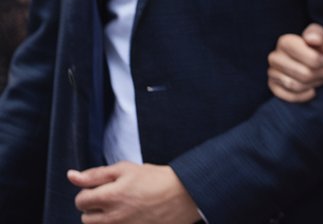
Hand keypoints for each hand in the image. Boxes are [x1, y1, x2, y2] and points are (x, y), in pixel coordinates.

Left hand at [69, 162, 199, 223]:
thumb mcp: (126, 169)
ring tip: (122, 208)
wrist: (184, 195)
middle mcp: (112, 218)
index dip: (90, 192)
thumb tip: (71, 176)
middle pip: (86, 218)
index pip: (80, 200)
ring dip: (104, 219)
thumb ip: (96, 174)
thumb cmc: (156, 179)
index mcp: (109, 197)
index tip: (104, 188)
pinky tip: (130, 216)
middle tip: (115, 198)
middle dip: (95, 208)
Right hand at [267, 22, 322, 101]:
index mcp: (285, 42)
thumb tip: (312, 40)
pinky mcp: (272, 86)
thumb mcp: (319, 35)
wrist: (304, 55)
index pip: (313, 59)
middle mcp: (275, 57)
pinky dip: (304, 96)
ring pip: (297, 86)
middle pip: (305, 74)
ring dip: (314, 84)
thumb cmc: (314, 44)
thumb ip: (318, 34)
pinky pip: (289, 96)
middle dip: (322, 74)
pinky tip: (313, 91)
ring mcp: (271, 72)